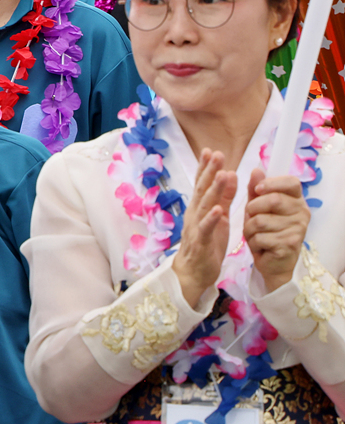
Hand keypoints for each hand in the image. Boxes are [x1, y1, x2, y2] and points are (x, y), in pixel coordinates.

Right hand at [173, 151, 235, 306]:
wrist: (194, 273)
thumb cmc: (207, 243)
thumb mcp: (219, 217)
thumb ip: (224, 197)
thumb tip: (230, 174)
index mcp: (200, 208)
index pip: (202, 184)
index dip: (206, 168)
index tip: (212, 151)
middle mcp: (195, 214)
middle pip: (202, 190)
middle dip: (209, 172)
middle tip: (216, 154)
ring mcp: (196, 227)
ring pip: (205, 206)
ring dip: (214, 190)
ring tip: (222, 175)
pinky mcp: (201, 242)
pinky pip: (206, 229)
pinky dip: (211, 218)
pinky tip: (218, 209)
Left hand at [244, 167, 310, 295]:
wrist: (273, 263)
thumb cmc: (265, 231)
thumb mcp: (258, 208)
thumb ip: (256, 190)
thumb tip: (256, 170)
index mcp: (296, 200)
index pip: (291, 182)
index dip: (271, 183)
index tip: (257, 189)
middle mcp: (302, 213)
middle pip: (273, 200)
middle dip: (252, 209)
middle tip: (251, 217)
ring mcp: (298, 229)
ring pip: (261, 220)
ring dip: (249, 228)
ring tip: (255, 234)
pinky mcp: (289, 245)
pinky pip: (260, 237)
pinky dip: (253, 241)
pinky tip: (260, 246)